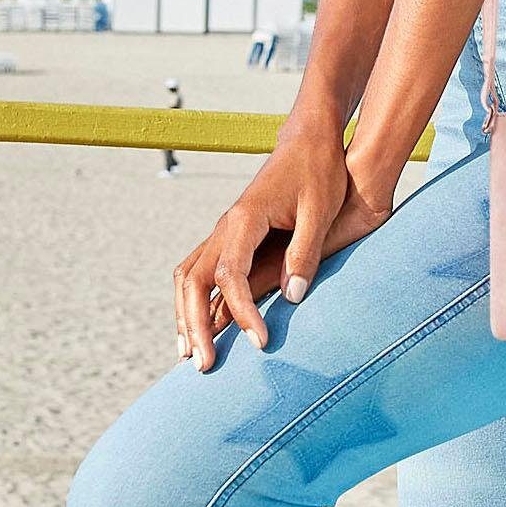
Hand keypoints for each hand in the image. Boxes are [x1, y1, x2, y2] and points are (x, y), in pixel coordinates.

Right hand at [174, 125, 349, 371]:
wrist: (308, 140)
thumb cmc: (317, 173)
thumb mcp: (320, 211)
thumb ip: (305, 254)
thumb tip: (294, 298)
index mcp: (244, 220)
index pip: (230, 276)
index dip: (242, 312)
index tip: (260, 342)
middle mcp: (225, 227)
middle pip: (194, 282)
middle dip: (195, 325)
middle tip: (204, 366)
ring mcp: (223, 231)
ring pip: (188, 278)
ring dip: (185, 316)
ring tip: (189, 355)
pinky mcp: (230, 236)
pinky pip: (198, 273)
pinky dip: (192, 302)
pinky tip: (198, 328)